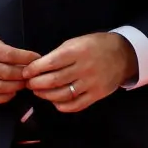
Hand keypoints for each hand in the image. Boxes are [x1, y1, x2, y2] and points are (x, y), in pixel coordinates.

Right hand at [0, 27, 40, 104]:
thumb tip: (18, 56)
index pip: (8, 54)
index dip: (25, 58)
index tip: (36, 58)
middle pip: (5, 73)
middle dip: (23, 75)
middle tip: (32, 74)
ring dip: (14, 88)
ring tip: (23, 84)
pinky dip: (1, 98)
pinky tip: (9, 94)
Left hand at [23, 33, 137, 112]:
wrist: (122, 55)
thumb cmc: (95, 45)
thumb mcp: (76, 42)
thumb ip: (59, 54)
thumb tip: (38, 66)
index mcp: (77, 52)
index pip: (51, 63)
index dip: (35, 69)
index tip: (25, 72)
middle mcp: (84, 68)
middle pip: (54, 80)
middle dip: (37, 84)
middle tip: (29, 84)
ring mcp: (91, 83)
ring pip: (63, 95)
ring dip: (46, 95)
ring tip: (38, 92)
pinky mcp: (96, 95)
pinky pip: (76, 105)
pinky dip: (62, 106)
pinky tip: (55, 101)